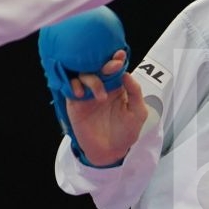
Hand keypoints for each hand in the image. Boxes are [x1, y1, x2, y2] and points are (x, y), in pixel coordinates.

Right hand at [65, 50, 146, 165]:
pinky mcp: (75, 103)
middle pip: (98, 67)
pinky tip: (81, 93)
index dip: (116, 60)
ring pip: (84, 74)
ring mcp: (87, 94)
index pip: (115, 68)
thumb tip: (126, 74)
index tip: (119, 56)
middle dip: (104, 64)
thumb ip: (135, 92)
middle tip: (112, 67)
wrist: (110, 152)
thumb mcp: (138, 113)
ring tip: (100, 96)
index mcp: (117, 86)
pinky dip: (73, 85)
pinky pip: (70, 87)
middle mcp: (101, 87)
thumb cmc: (126, 133)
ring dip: (91, 79)